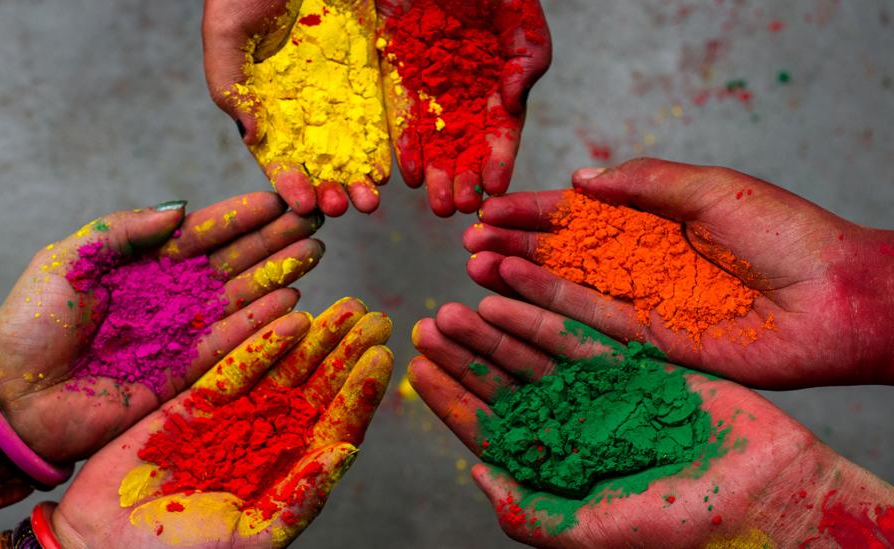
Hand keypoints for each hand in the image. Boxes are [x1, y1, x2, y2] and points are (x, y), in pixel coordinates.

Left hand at [0, 193, 324, 467]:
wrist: (14, 399)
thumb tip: (181, 209)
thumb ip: (124, 230)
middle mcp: (170, 294)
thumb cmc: (32, 325)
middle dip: (272, 240)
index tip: (277, 198)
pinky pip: (233, 343)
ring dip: (278, 275)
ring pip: (241, 298)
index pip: (202, 233)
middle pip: (232, 261)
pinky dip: (264, 324)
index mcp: (142, 262)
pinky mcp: (187, 372)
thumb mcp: (68, 259)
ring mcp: (182, 332)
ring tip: (314, 253)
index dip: (240, 215)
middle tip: (313, 219)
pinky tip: (294, 302)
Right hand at [51, 298, 392, 547]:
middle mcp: (265, 442)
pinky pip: (234, 366)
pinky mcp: (193, 402)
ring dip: (314, 339)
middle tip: (375, 318)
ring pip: (282, 371)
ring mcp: (231, 420)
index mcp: (285, 475)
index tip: (382, 358)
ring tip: (345, 307)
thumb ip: (299, 498)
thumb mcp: (249, 538)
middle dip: (346, 354)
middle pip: (316, 390)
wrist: (101, 548)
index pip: (334, 427)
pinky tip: (291, 318)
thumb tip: (345, 453)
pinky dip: (262, 342)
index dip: (359, 393)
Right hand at [203, 0, 391, 216]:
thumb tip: (254, 137)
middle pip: (320, 161)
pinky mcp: (369, 72)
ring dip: (361, 179)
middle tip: (344, 208)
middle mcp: (304, 105)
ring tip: (371, 200)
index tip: (301, 204)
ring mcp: (339, 91)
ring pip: (353, 147)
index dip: (289, 184)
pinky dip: (386, 145)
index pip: (278, 155)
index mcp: (266, 104)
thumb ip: (231, 85)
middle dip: (331, 189)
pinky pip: (381, 114)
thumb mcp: (226, 33)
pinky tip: (390, 170)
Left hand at [377, 0, 551, 215]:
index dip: (499, 161)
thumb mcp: (521, 19)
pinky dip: (404, 146)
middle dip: (463, 179)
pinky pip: (399, 116)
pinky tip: (409, 175)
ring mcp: (429, 86)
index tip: (496, 189)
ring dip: (436, 176)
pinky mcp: (396, 74)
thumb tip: (514, 104)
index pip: (501, 132)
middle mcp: (463, 93)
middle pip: (464, 146)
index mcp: (497, 83)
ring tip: (437, 204)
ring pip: (433, 141)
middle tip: (460, 209)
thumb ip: (528, 60)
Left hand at [408, 298, 893, 547]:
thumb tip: (475, 475)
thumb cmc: (681, 528)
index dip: (452, 399)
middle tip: (427, 325)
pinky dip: (541, 316)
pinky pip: (577, 334)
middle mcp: (571, 426)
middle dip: (464, 356)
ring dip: (494, 330)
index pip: (490, 429)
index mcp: (557, 467)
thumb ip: (531, 512)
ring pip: (532, 355)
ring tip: (456, 304)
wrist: (765, 493)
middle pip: (503, 385)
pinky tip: (506, 297)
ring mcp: (600, 394)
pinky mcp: (633, 364)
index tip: (419, 370)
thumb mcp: (595, 530)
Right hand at [464, 158, 893, 387]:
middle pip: (565, 253)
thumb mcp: (711, 189)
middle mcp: (642, 264)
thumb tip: (579, 180)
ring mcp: (644, 305)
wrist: (837, 299)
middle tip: (467, 241)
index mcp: (656, 221)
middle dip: (515, 245)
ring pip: (568, 288)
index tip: (488, 208)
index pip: (581, 214)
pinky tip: (511, 291)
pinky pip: (590, 322)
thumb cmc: (785, 234)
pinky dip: (549, 306)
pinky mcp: (650, 344)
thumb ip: (644, 183)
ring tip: (474, 266)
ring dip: (519, 276)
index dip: (534, 211)